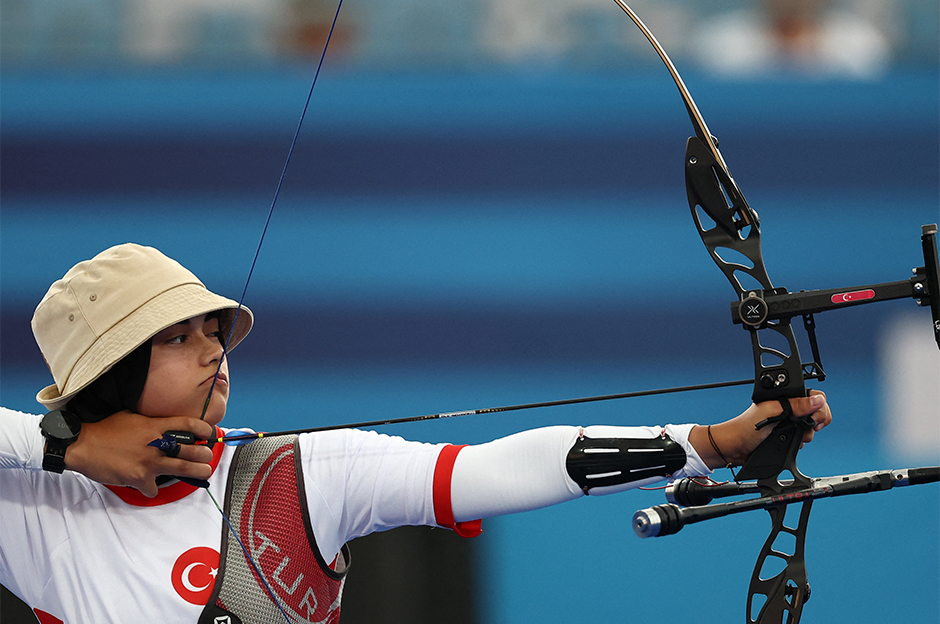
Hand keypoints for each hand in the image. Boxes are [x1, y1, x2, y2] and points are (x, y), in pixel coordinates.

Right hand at [65, 411, 214, 496]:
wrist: (82, 445)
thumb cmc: (105, 430)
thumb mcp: (132, 417)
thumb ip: (151, 422)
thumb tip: (164, 426)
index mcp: (154, 425)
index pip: (188, 424)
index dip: (204, 429)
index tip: (211, 433)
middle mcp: (156, 443)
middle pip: (192, 450)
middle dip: (205, 455)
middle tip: (208, 457)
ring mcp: (149, 461)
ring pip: (183, 469)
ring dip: (196, 472)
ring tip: (203, 472)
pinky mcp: (139, 478)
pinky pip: (154, 489)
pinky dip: (152, 489)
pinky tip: (148, 486)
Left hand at [691, 390, 830, 469]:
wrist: (736, 447)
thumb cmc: (746, 426)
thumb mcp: (772, 412)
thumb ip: (796, 405)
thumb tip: (817, 400)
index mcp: (785, 397)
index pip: (813, 395)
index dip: (819, 406)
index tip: (814, 417)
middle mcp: (789, 408)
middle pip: (817, 411)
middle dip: (815, 421)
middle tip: (809, 426)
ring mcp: (789, 422)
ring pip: (811, 427)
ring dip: (806, 434)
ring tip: (791, 434)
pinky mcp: (788, 436)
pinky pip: (804, 438)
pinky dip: (800, 442)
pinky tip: (789, 442)